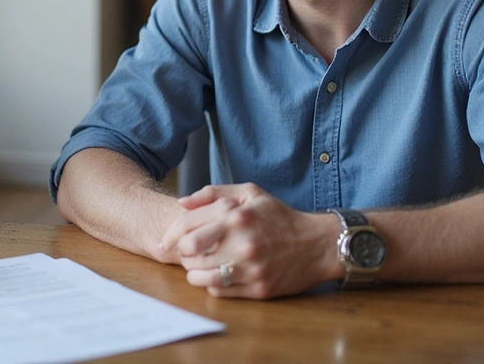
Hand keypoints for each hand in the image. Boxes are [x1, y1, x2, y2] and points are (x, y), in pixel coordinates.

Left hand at [160, 183, 337, 299]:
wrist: (316, 245)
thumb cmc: (279, 216)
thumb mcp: (250, 193)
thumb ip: (213, 194)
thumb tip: (182, 203)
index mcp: (236, 216)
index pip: (187, 226)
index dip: (170, 234)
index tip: (167, 241)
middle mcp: (242, 242)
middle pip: (189, 252)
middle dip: (183, 253)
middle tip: (187, 253)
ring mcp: (250, 268)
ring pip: (201, 276)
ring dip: (194, 272)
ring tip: (199, 266)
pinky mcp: (258, 289)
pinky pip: (220, 291)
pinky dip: (212, 284)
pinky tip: (218, 275)